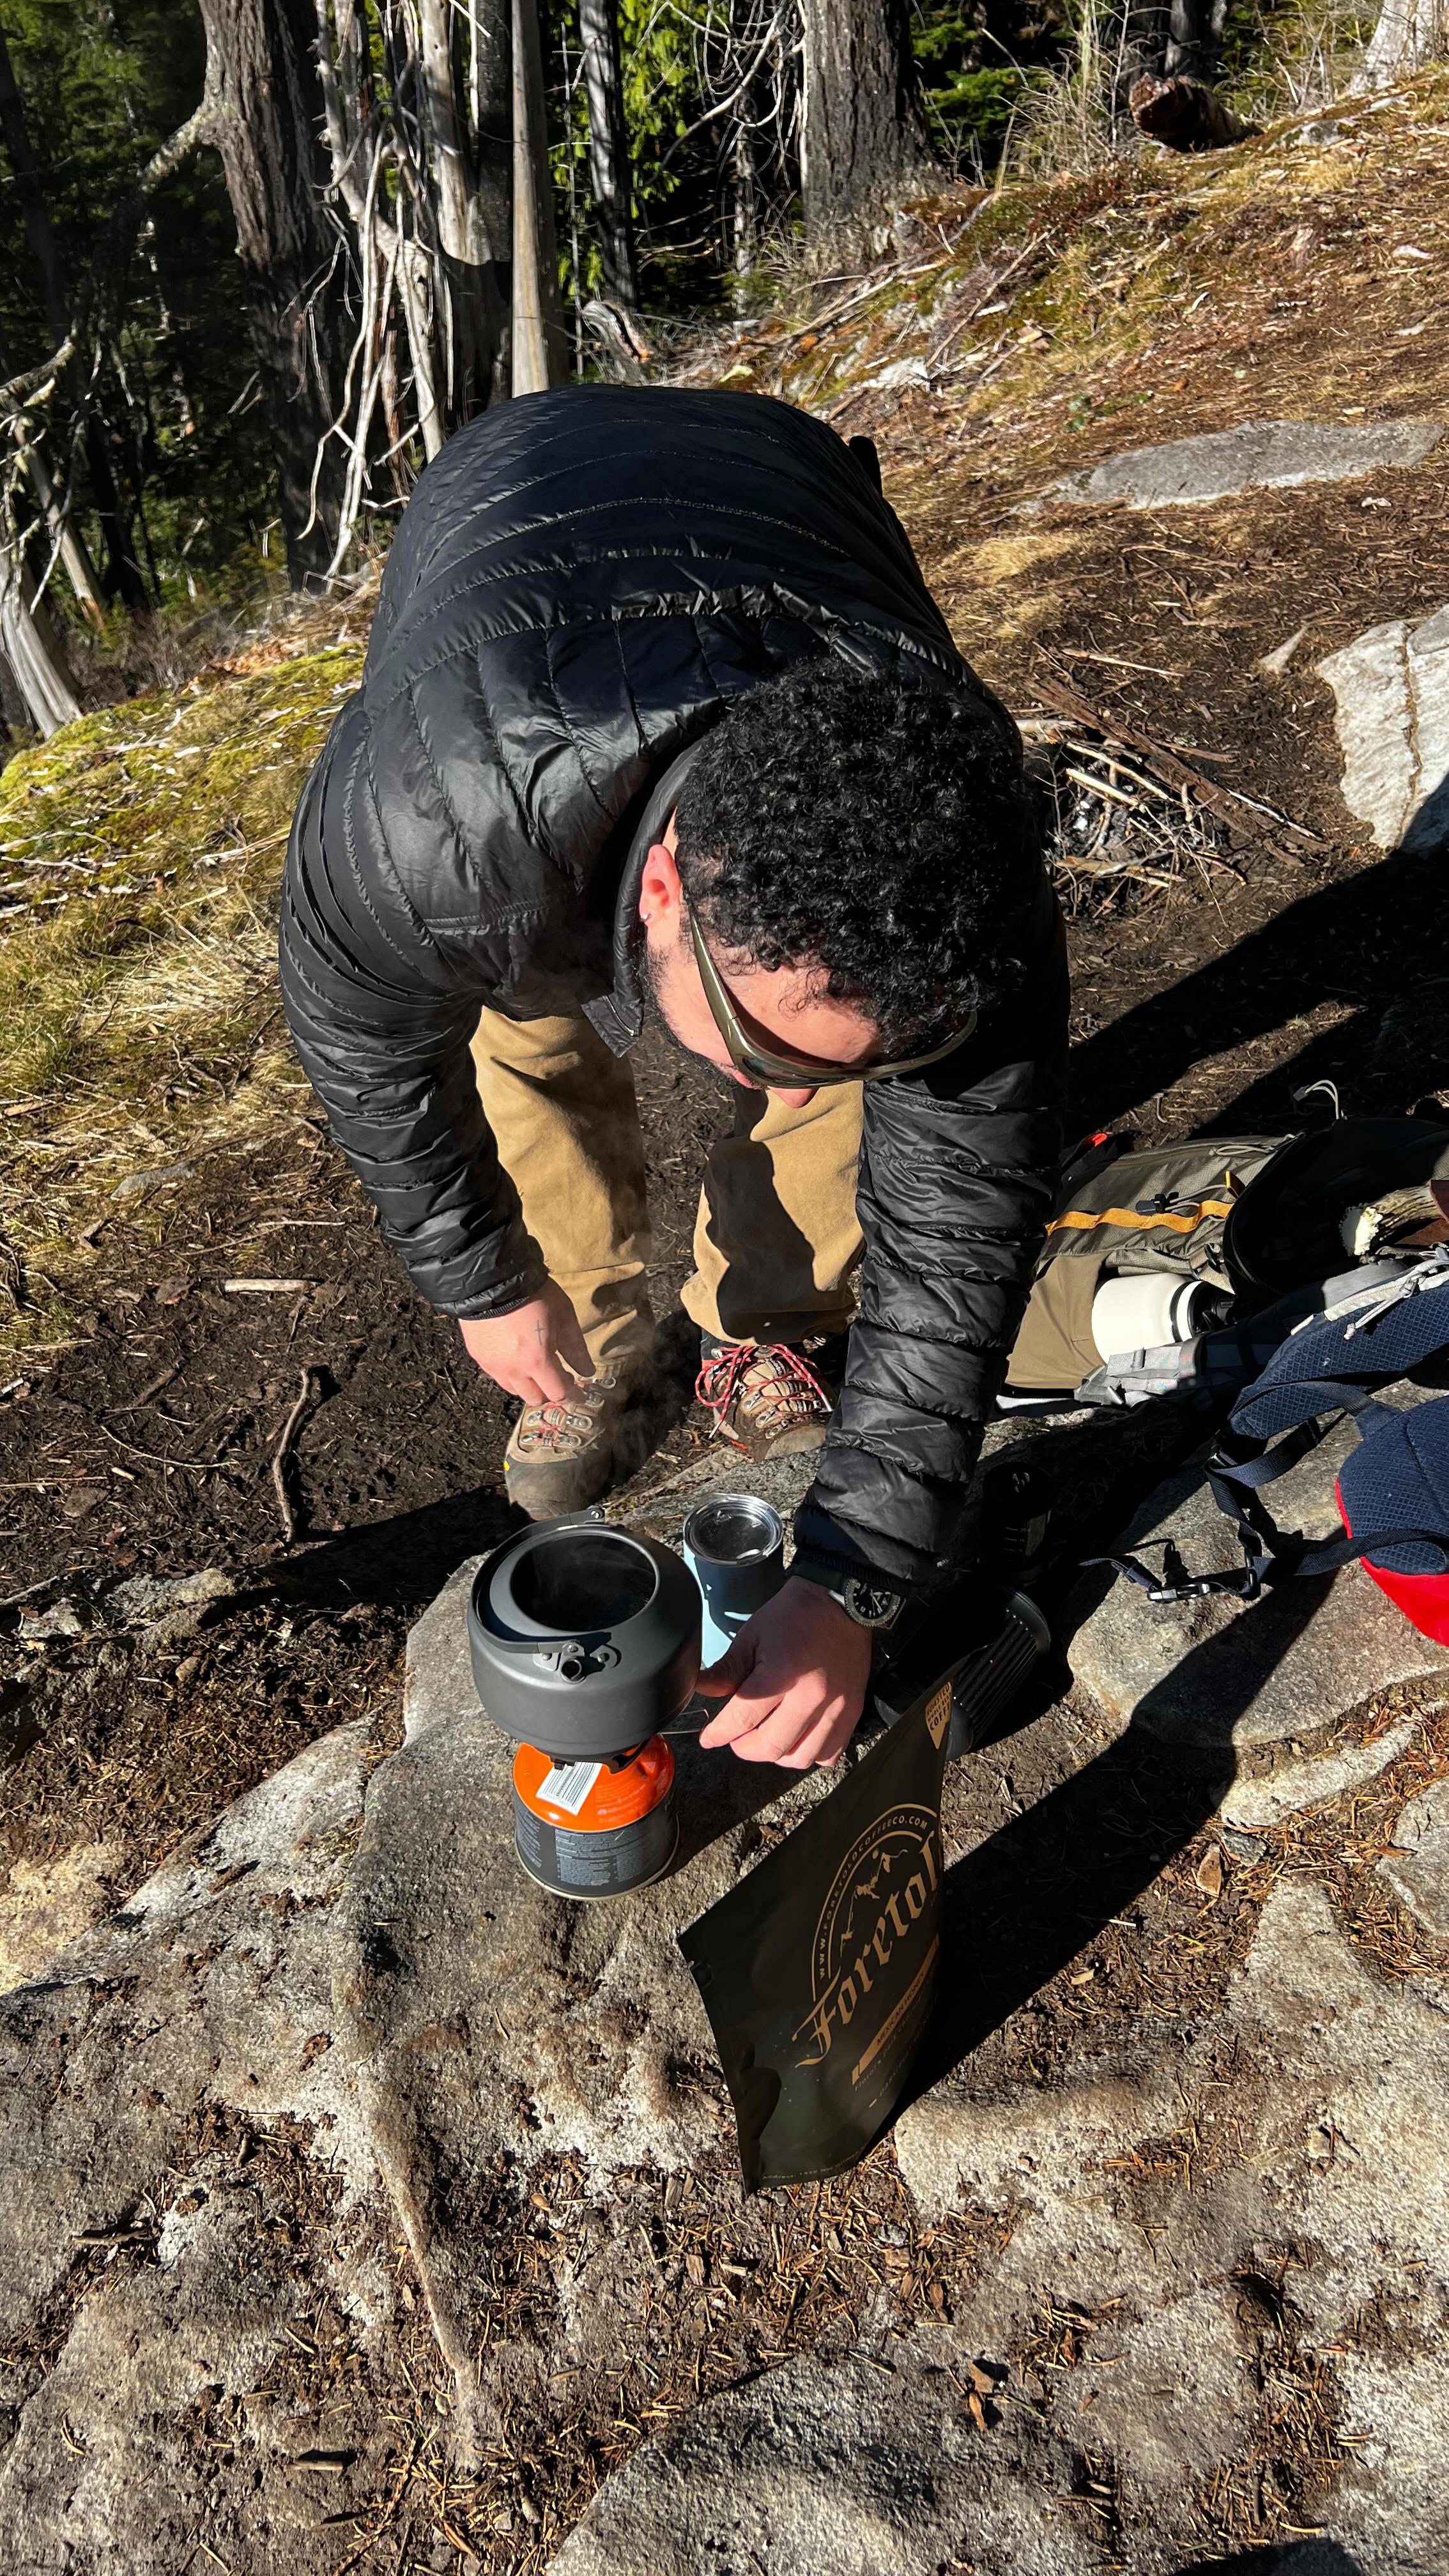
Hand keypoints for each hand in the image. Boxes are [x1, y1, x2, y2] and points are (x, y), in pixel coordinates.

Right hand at [458, 1280, 593, 1405]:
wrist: (491, 1278)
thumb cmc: (533, 1294)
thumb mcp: (564, 1316)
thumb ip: (576, 1348)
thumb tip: (586, 1371)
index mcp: (537, 1361)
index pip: (558, 1393)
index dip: (572, 1397)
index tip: (579, 1395)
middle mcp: (513, 1370)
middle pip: (535, 1398)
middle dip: (549, 1391)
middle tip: (557, 1376)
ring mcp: (493, 1366)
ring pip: (515, 1390)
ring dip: (528, 1384)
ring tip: (535, 1365)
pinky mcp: (479, 1357)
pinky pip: (498, 1376)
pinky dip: (510, 1373)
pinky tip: (515, 1356)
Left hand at [695, 1576, 871, 1769]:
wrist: (841, 1601)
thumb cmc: (796, 1615)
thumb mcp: (753, 1636)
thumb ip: (728, 1669)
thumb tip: (703, 1690)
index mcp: (781, 1673)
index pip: (742, 1719)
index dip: (719, 1733)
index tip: (709, 1738)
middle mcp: (811, 1696)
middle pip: (770, 1745)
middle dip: (744, 1747)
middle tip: (735, 1738)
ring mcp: (835, 1707)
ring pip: (800, 1756)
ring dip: (776, 1753)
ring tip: (766, 1738)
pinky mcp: (852, 1711)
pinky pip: (830, 1752)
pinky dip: (810, 1753)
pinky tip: (797, 1738)